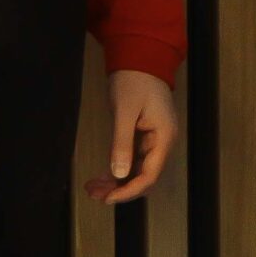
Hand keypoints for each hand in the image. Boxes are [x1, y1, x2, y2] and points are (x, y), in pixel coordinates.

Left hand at [85, 69, 176, 203]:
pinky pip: (134, 160)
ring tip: (92, 188)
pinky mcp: (145, 136)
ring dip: (117, 182)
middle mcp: (163, 142)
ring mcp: (155, 140)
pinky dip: (119, 169)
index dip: (129, 191)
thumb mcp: (124, 111)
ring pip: (138, 171)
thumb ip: (122, 143)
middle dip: (120, 190)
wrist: (140, 57)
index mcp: (163, 137)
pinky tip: (102, 175)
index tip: (107, 199)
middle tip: (93, 194)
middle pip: (144, 177)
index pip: (149, 176)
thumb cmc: (133, 81)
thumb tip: (119, 175)